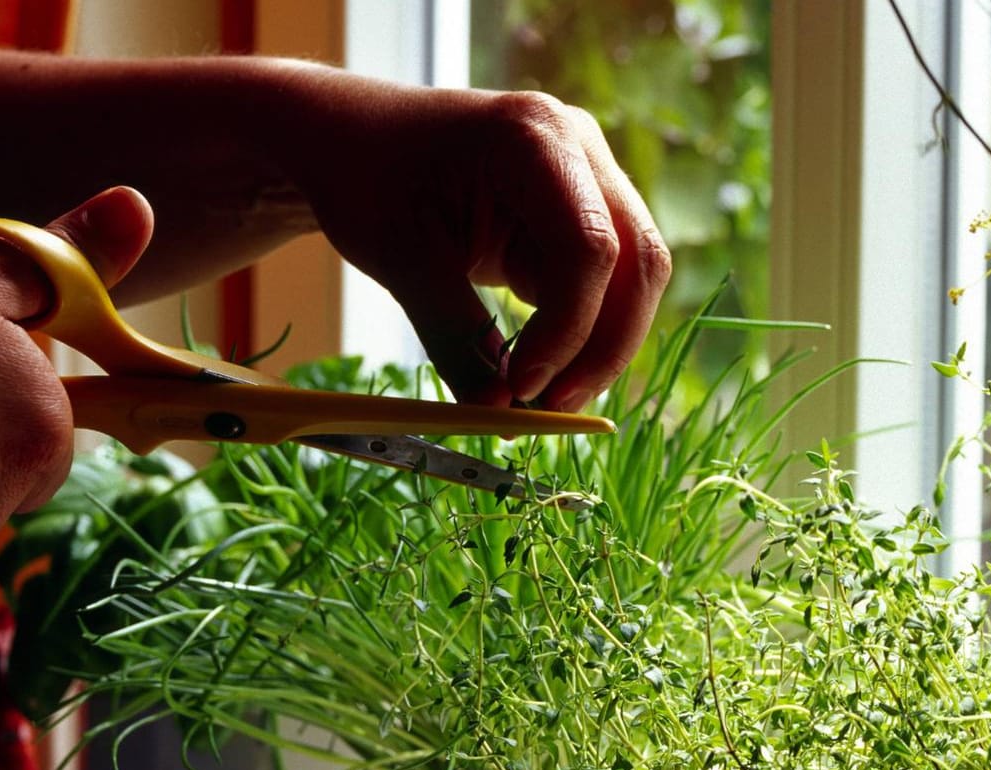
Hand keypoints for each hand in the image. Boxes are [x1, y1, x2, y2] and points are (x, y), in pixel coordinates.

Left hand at [280, 77, 671, 410]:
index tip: (525, 385)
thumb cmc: (368, 179)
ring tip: (543, 397)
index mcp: (533, 137)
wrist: (352, 140)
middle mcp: (578, 145)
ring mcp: (588, 175)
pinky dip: (581, 331)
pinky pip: (607, 283)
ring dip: (599, 345)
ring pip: (634, 278)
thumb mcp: (401, 260)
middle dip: (604, 346)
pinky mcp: (581, 210)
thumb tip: (497, 412)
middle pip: (637, 262)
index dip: (570, 328)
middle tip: (553, 409)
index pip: (590, 247)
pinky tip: (540, 366)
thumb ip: (455, 336)